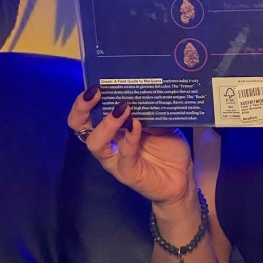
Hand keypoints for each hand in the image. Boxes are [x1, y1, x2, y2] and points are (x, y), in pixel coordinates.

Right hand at [67, 87, 193, 207]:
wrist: (182, 177)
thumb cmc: (168, 148)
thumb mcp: (161, 122)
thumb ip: (149, 110)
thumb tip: (143, 92)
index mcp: (111, 129)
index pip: (86, 114)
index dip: (84, 101)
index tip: (96, 85)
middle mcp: (107, 143)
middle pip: (80, 127)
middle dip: (82, 108)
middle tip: (98, 93)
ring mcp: (115, 160)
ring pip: (95, 143)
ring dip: (107, 124)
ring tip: (122, 109)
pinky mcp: (127, 173)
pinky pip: (123, 156)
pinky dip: (129, 139)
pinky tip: (137, 126)